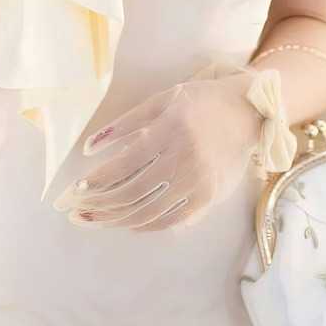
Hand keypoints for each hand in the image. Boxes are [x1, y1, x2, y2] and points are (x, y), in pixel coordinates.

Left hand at [52, 66, 265, 232]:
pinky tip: (128, 223)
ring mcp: (199, 182)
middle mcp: (185, 158)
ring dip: (117, 220)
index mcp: (171, 130)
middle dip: (100, 206)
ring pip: (149, 212)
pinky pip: (172, 220)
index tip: (76, 189)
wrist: (248, 112)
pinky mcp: (209, 197)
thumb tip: (89, 148)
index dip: (98, 179)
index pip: (125, 163)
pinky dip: (147, 225)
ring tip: (95, 221)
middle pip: (133, 193)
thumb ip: (125, 123)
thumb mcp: (163, 100)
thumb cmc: (200, 102)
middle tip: (77, 212)